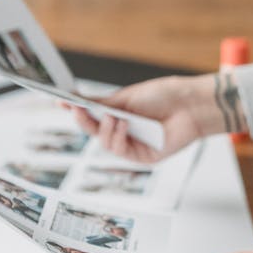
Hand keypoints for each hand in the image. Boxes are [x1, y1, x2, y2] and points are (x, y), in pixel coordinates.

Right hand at [66, 72, 237, 163]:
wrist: (191, 105)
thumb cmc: (165, 96)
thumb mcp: (129, 96)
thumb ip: (103, 101)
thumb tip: (77, 98)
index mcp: (120, 114)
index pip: (93, 115)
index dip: (77, 110)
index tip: (60, 101)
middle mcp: (125, 131)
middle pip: (95, 131)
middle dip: (84, 121)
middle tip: (75, 109)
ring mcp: (133, 145)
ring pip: (106, 142)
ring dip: (105, 129)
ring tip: (112, 116)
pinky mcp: (142, 157)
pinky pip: (122, 151)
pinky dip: (118, 137)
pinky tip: (123, 124)